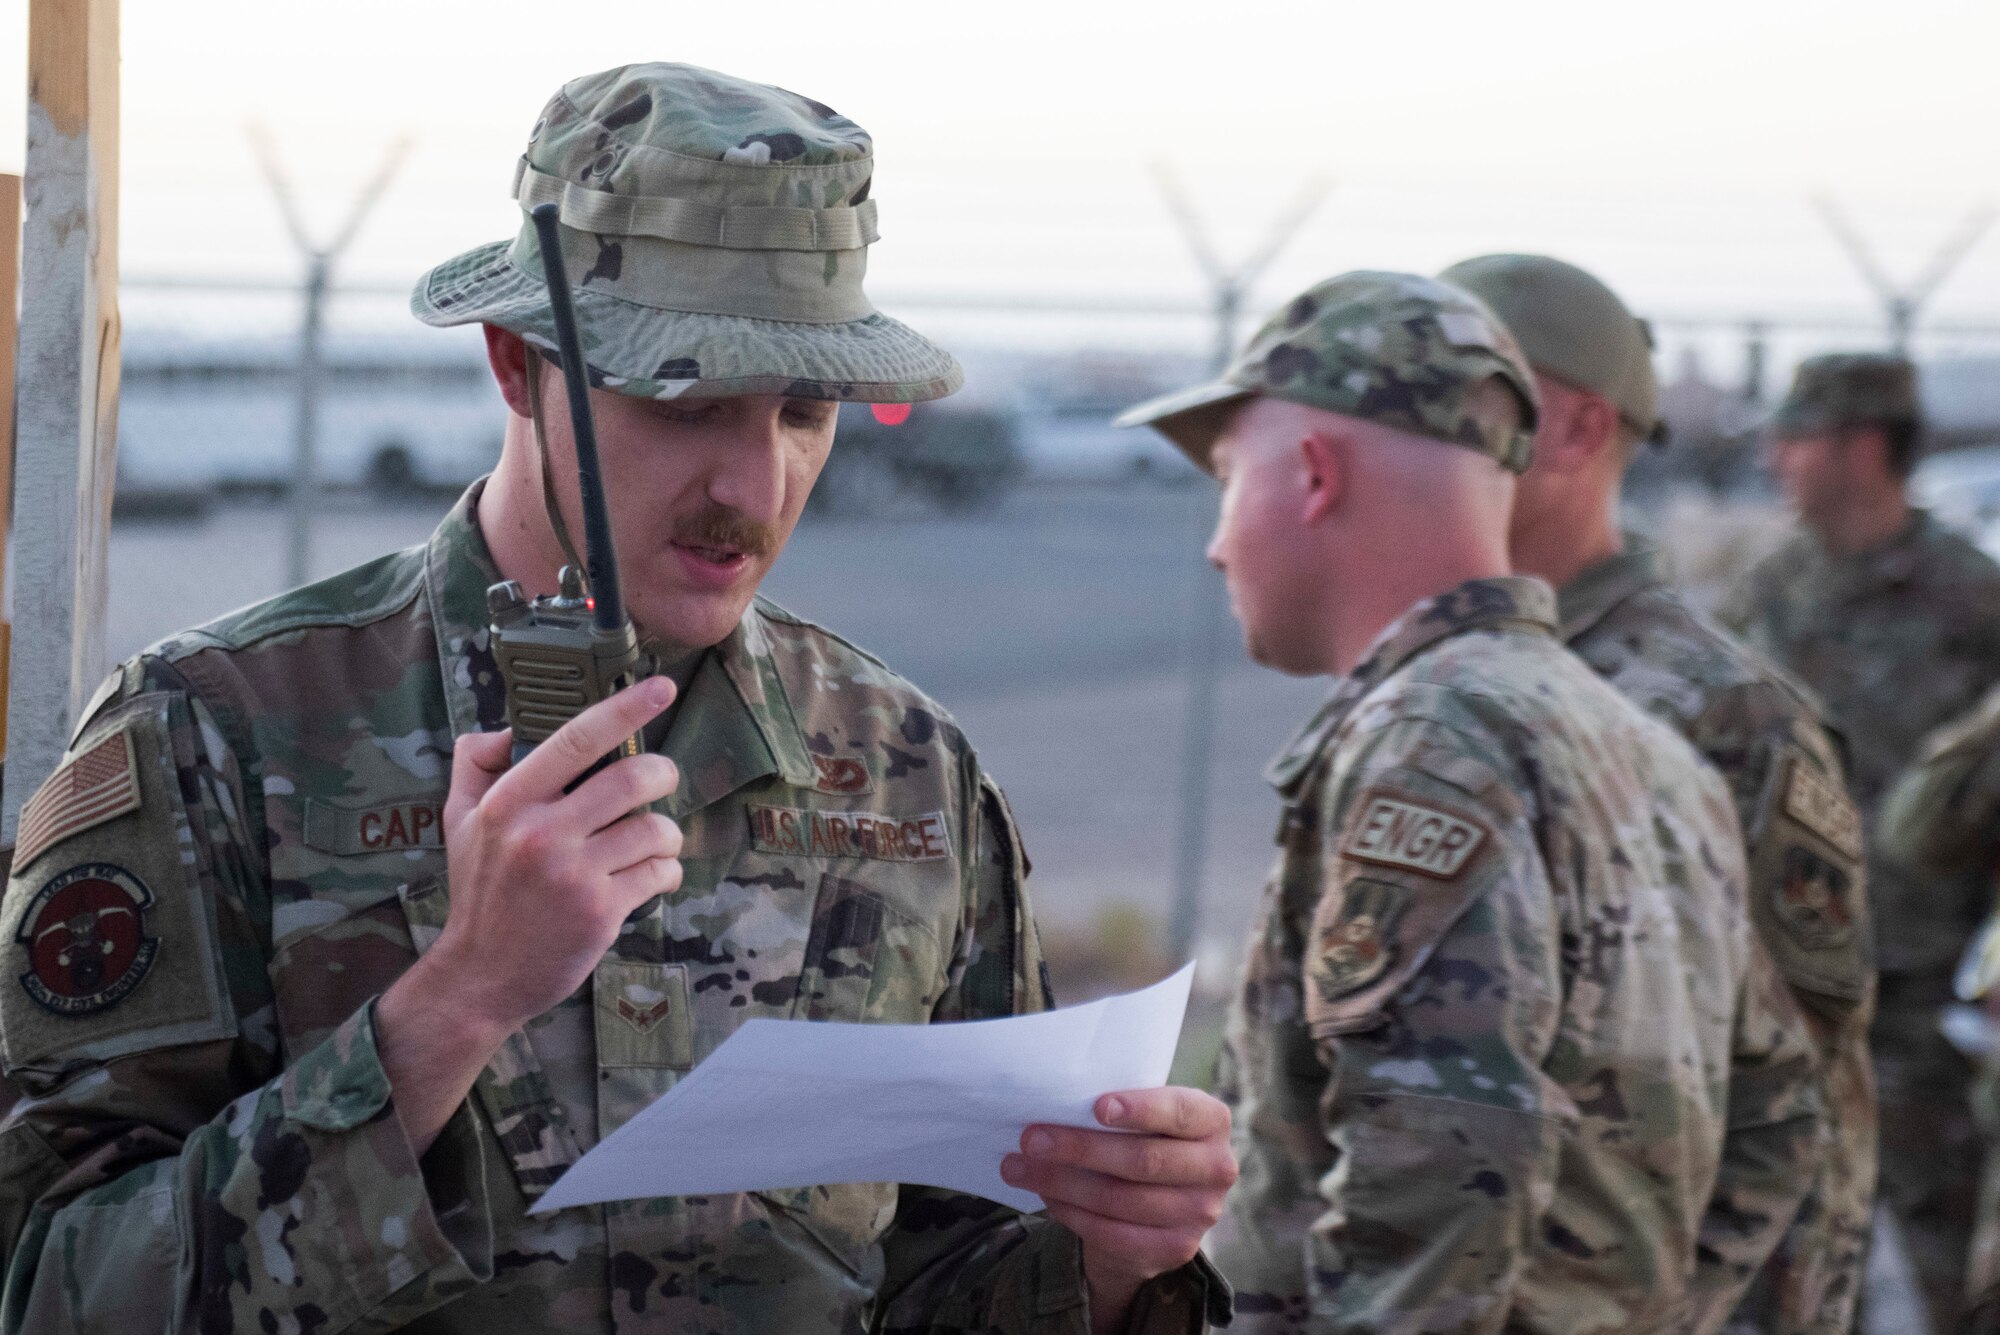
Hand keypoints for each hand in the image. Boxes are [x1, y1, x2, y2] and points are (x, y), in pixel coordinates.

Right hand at [423, 676, 684, 1036]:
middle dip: (662, 773)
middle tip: (661, 779)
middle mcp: (542, 833)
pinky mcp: (601, 911)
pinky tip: (651, 876)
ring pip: (655, 828)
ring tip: (653, 841)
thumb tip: (510, 727)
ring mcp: (574, 874)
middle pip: (633, 778)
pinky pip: (660, 872)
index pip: (577, 738)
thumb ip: (477, 764)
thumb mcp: (461, 820)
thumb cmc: (480, 890)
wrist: (482, 973)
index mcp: (509, 802)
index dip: (626, 708)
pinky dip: (666, 870)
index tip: (660, 687)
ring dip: (667, 831)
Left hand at [1002, 1087, 1236, 1332]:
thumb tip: (1052, 1104)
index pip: (1179, 1112)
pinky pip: (1113, 1233)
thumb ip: (1117, 1109)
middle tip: (1031, 1139)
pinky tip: (1046, 1197)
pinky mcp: (1177, 1249)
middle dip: (1080, 1148)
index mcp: (1212, 1120)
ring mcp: (1202, 1213)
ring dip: (1061, 1182)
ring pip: (1120, 1199)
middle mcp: (1217, 1167)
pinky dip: (1072, 1214)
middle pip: (1142, 1160)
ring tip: (1019, 1167)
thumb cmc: (1142, 1139)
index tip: (1097, 1107)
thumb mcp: (1144, 1117)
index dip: (1140, 1109)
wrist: (1157, 1206)